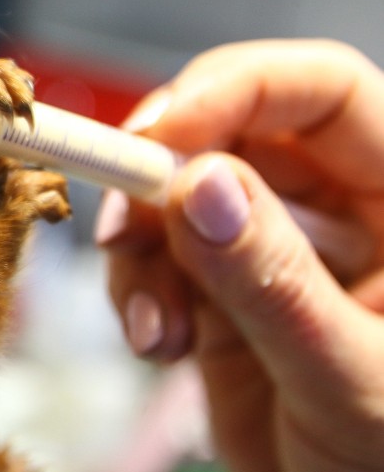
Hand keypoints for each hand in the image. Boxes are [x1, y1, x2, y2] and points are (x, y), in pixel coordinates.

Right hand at [97, 40, 383, 471]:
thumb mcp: (352, 380)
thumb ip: (275, 283)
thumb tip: (199, 184)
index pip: (321, 92)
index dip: (235, 91)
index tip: (155, 137)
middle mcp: (333, 208)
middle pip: (228, 134)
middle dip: (159, 181)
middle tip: (119, 231)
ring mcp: (270, 247)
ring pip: (175, 198)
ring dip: (140, 254)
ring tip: (149, 330)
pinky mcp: (219, 289)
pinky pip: (156, 258)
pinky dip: (135, 292)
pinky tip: (154, 344)